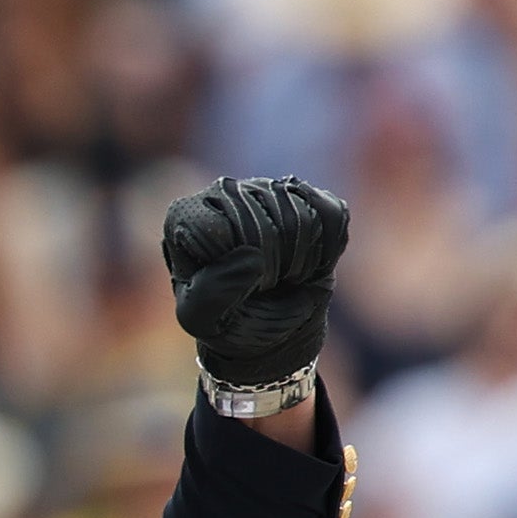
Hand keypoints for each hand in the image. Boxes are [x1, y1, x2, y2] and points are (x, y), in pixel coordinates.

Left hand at [161, 174, 354, 387]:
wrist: (269, 329)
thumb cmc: (228, 322)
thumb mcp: (203, 320)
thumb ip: (212, 293)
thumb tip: (252, 257)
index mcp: (186, 218)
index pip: (224, 227)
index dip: (243, 266)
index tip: (240, 289)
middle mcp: (223, 192)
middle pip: (264, 222)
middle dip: (272, 267)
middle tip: (265, 287)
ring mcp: (266, 188)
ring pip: (301, 216)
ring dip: (301, 260)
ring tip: (283, 275)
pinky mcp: (305, 195)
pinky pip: (331, 214)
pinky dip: (329, 249)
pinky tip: (310, 262)